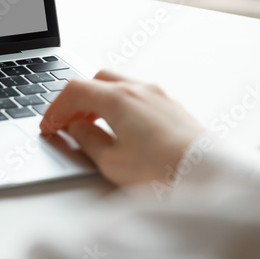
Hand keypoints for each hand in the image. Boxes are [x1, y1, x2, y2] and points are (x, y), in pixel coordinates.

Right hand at [40, 71, 205, 188]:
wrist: (210, 178)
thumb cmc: (163, 172)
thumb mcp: (111, 163)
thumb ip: (87, 141)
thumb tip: (76, 130)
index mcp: (118, 98)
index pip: (74, 91)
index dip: (55, 109)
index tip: (48, 127)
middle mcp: (139, 89)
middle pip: (96, 80)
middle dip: (76, 100)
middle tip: (65, 124)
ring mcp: (159, 96)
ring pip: (118, 85)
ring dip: (98, 101)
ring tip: (89, 127)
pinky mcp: (172, 108)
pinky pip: (136, 95)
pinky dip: (118, 105)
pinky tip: (117, 128)